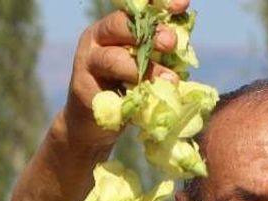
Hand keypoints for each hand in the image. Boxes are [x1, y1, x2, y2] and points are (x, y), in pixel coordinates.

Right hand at [63, 0, 189, 145]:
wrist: (94, 122)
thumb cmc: (126, 88)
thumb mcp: (148, 65)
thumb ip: (163, 52)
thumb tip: (184, 41)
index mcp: (116, 26)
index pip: (136, 8)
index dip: (158, 3)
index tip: (181, 5)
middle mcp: (99, 38)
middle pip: (119, 25)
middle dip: (149, 33)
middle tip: (171, 42)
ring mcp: (88, 62)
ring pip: (113, 58)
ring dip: (142, 69)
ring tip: (169, 80)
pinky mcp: (82, 89)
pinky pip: (108, 91)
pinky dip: (129, 97)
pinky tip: (144, 103)